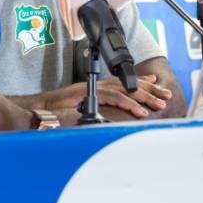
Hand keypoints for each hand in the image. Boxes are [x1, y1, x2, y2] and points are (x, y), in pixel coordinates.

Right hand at [43, 74, 172, 118]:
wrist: (37, 110)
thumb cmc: (53, 112)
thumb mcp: (77, 111)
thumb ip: (92, 111)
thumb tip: (105, 120)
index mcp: (95, 87)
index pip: (122, 82)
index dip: (140, 82)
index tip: (155, 83)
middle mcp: (96, 85)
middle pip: (127, 83)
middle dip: (149, 89)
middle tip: (165, 95)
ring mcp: (93, 88)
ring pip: (125, 89)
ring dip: (144, 97)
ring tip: (158, 104)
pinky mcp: (90, 95)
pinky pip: (114, 98)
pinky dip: (129, 104)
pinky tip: (141, 111)